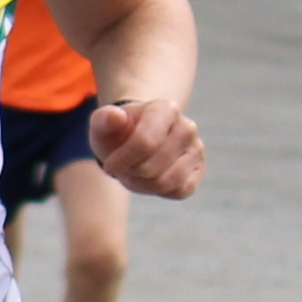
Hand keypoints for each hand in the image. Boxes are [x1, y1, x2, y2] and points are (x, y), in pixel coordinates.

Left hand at [90, 96, 205, 199]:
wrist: (136, 138)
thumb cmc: (118, 132)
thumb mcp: (104, 124)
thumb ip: (104, 119)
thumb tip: (115, 116)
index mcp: (164, 109)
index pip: (145, 142)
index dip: (123, 160)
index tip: (108, 166)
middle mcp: (187, 127)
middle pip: (152, 168)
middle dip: (131, 174)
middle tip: (122, 168)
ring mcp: (196, 149)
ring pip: (167, 183)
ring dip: (142, 185)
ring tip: (133, 173)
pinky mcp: (198, 170)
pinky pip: (179, 191)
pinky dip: (158, 192)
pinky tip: (148, 179)